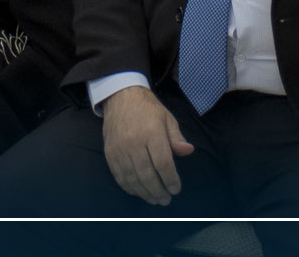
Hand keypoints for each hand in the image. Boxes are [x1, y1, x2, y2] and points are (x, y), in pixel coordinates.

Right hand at [101, 87, 193, 206]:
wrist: (120, 97)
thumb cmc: (148, 109)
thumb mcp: (167, 118)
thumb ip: (177, 137)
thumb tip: (188, 151)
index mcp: (151, 132)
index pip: (163, 163)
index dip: (170, 179)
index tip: (176, 189)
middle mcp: (134, 142)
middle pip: (147, 174)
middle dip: (159, 191)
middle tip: (166, 200)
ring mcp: (120, 149)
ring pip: (133, 178)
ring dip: (145, 193)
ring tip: (155, 200)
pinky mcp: (110, 153)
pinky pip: (119, 176)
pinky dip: (130, 188)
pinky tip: (139, 192)